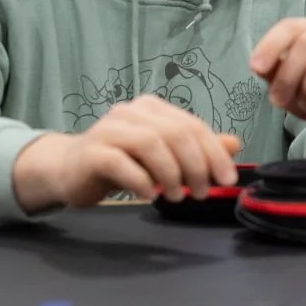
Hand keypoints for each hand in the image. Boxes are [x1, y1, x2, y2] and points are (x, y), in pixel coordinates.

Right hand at [11, 96, 241, 211]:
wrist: (70, 170)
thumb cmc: (122, 162)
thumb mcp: (164, 156)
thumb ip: (197, 148)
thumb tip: (235, 144)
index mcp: (152, 108)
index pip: (192, 125)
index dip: (214, 152)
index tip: (228, 179)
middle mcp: (130, 112)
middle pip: (175, 133)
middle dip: (196, 165)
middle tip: (203, 192)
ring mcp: (109, 129)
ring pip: (150, 143)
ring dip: (171, 173)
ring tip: (178, 196)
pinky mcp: (92, 151)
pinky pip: (121, 162)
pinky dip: (141, 180)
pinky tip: (150, 195)